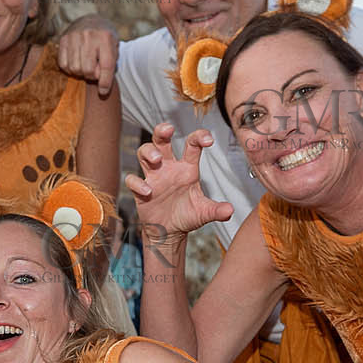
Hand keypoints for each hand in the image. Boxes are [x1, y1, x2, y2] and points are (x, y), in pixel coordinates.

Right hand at [56, 14, 118, 95]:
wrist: (91, 21)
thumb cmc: (105, 40)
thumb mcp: (114, 48)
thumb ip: (110, 66)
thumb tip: (102, 88)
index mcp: (106, 37)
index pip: (106, 66)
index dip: (105, 82)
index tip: (103, 91)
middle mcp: (89, 35)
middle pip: (88, 70)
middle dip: (92, 76)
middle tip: (94, 72)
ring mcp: (74, 36)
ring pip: (75, 68)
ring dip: (80, 73)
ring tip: (86, 67)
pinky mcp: (63, 39)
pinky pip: (63, 64)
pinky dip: (69, 69)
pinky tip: (76, 63)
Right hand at [125, 124, 233, 247]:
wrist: (169, 232)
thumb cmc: (187, 216)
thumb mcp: (204, 213)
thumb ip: (216, 210)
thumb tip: (229, 210)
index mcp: (187, 169)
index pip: (192, 145)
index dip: (199, 137)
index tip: (208, 140)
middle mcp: (169, 168)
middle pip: (161, 140)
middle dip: (162, 131)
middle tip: (168, 130)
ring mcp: (153, 177)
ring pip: (144, 152)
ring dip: (148, 152)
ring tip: (157, 160)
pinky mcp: (140, 190)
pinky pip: (133, 179)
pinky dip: (138, 183)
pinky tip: (148, 191)